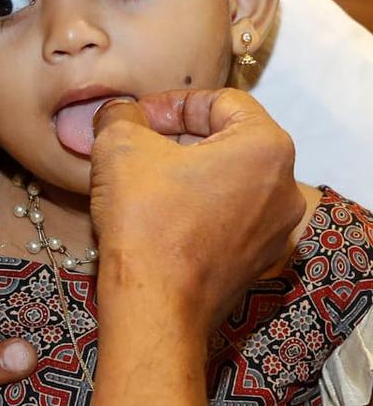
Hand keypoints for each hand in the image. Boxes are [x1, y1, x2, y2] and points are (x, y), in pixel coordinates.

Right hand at [90, 89, 304, 331]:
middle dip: (179, 139)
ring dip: (187, 174)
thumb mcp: (119, 147)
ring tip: (143, 183)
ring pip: (228, 181)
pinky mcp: (256, 261)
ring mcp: (275, 230)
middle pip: (228, 141)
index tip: (137, 119)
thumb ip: (121, 115)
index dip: (172, 103)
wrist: (154, 304)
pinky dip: (196, 209)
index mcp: (266, 146)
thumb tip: (119, 113)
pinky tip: (158, 219)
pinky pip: (227, 218)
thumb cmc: (146, 221)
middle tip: (136, 148)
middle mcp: (285, 187)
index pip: (221, 101)